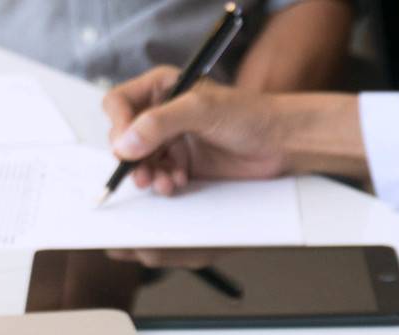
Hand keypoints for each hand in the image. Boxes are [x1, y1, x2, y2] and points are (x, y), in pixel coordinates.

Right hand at [103, 67, 293, 194]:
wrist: (280, 142)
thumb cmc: (249, 115)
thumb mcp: (201, 111)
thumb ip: (160, 123)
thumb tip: (124, 144)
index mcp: (162, 87)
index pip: (119, 103)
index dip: (118, 125)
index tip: (126, 146)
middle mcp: (162, 113)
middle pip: (125, 137)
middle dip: (132, 158)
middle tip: (141, 174)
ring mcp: (172, 140)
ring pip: (140, 161)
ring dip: (148, 174)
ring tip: (163, 183)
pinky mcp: (183, 163)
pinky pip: (159, 176)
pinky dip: (164, 183)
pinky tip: (178, 183)